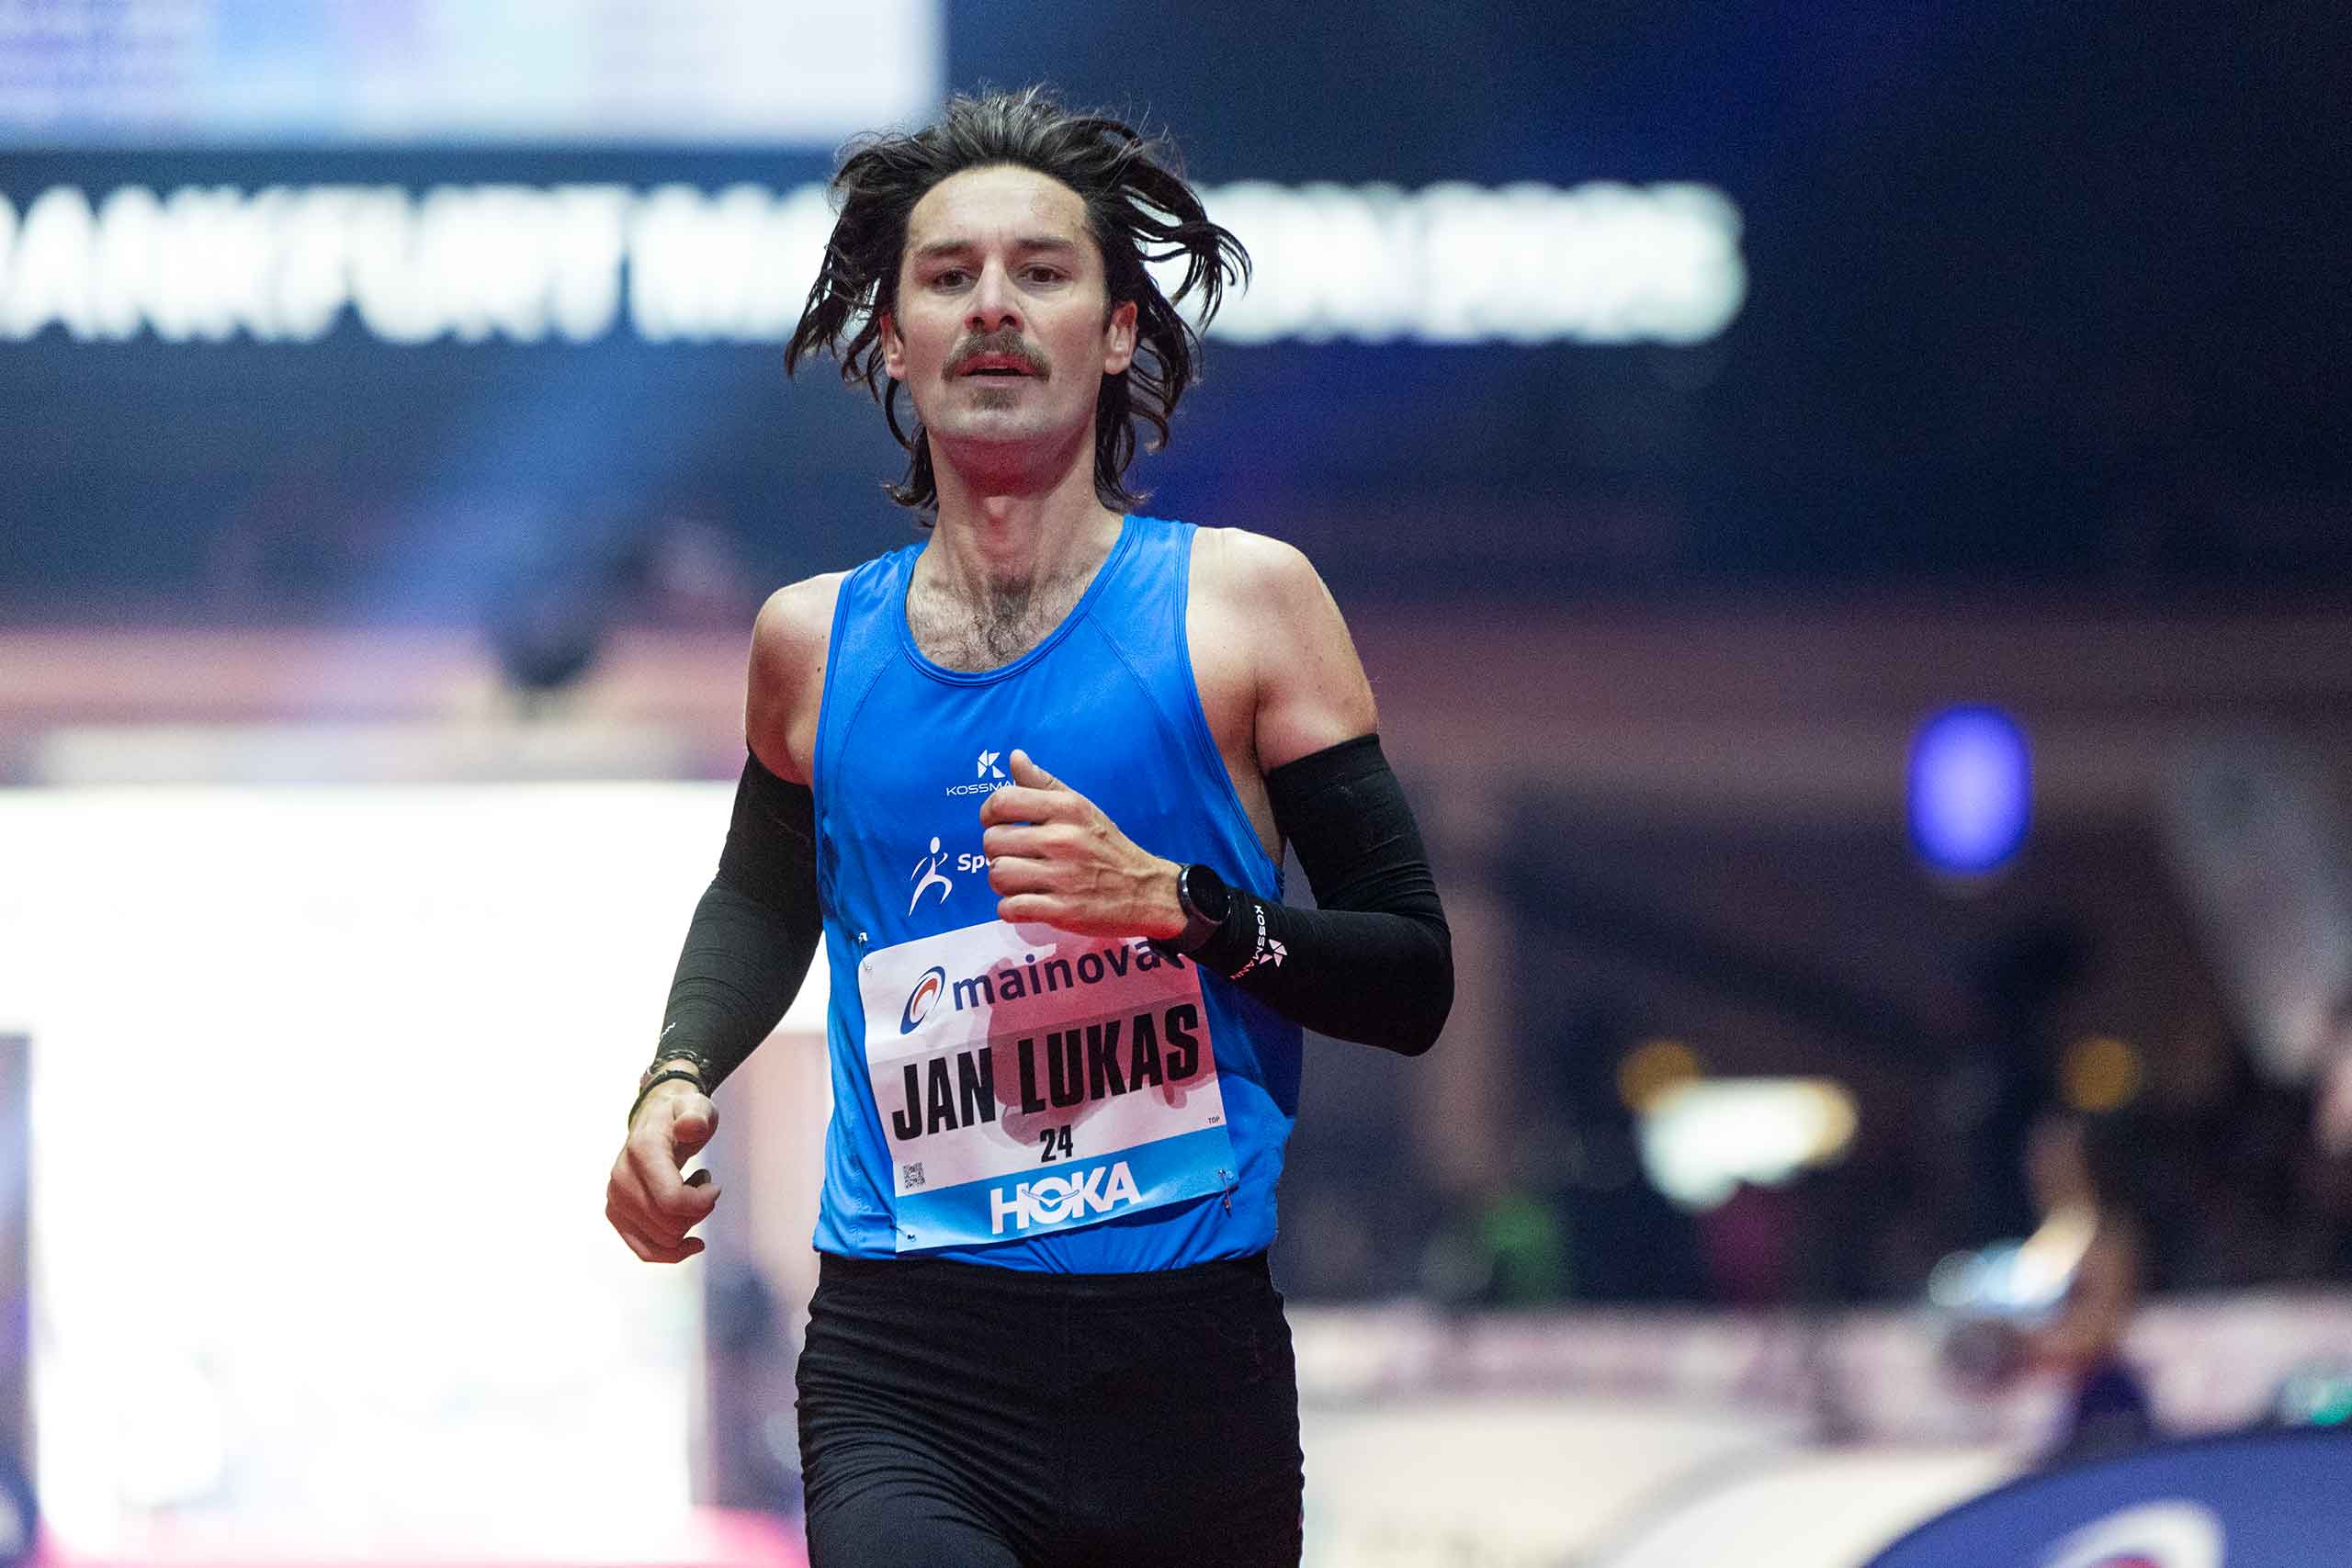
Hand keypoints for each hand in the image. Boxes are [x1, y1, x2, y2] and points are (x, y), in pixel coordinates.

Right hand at [605, 1082, 720, 1263]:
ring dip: (688, 1223)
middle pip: (670, 1225)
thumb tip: (690, 1126)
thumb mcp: (697, 1107)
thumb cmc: (681, 1115)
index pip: (672, 1201)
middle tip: (703, 1186)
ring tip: (690, 1192)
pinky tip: (691, 1241)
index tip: (714, 1186)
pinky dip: (671, 1252)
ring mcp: (615, 1199)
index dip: (702, 1203)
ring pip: (662, 1241)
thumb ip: (696, 1115)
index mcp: (642, 1152)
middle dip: (698, 1212)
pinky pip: (644, 1251)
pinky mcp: (616, 1214)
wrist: (654, 1120)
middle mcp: (622, 1178)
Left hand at [979, 750, 1184, 938]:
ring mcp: (1063, 876)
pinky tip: (1026, 903)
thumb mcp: (1081, 808)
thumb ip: (1044, 783)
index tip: (997, 824)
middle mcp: (1063, 839)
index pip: (1003, 801)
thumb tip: (1015, 757)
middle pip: (992, 841)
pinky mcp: (1062, 910)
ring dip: (1002, 882)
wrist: (1147, 891)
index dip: (989, 814)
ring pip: (997, 874)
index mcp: (1066, 809)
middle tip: (1015, 856)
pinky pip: (1010, 908)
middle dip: (997, 851)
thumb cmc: (1108, 847)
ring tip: (1020, 881)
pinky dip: (1010, 909)